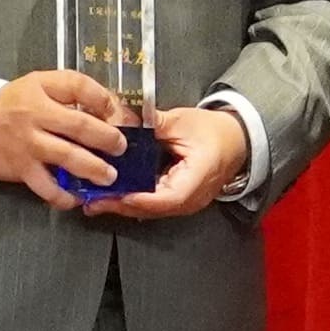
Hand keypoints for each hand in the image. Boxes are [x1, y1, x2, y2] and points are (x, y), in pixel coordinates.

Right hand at [0, 66, 133, 199]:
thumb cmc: (14, 104)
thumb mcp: (40, 85)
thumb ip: (71, 91)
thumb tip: (109, 108)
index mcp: (42, 89)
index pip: (78, 86)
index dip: (103, 99)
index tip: (118, 113)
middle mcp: (36, 116)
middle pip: (79, 125)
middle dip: (107, 137)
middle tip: (121, 147)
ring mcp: (29, 144)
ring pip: (67, 157)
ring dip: (93, 168)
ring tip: (109, 177)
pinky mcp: (22, 169)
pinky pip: (46, 187)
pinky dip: (63, 195)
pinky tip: (77, 198)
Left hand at [84, 97, 253, 221]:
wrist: (237, 141)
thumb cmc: (217, 132)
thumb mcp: (183, 122)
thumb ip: (152, 123)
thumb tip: (123, 120)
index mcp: (197, 178)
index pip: (167, 197)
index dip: (139, 199)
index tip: (116, 195)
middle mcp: (191, 198)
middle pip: (152, 208)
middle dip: (120, 205)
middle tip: (92, 200)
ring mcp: (185, 203)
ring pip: (150, 211)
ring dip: (123, 206)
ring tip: (95, 201)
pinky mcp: (178, 200)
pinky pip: (153, 205)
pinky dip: (132, 201)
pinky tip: (113, 196)